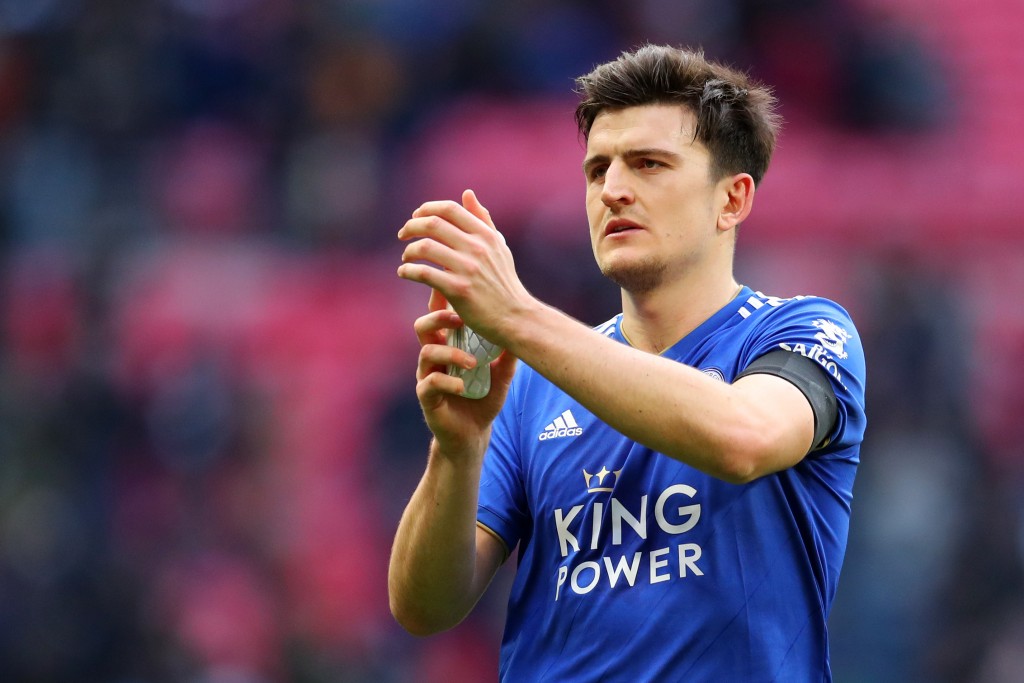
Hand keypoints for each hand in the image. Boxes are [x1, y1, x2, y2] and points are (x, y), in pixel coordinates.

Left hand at [397, 189, 532, 343]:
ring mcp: (467, 268)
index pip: (450, 209)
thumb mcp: (498, 247)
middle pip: (433, 224)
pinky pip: (423, 273)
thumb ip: (482, 220)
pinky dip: (408, 271)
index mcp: (485, 235)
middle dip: (411, 227)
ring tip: (405, 258)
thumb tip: (467, 194)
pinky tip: (404, 273)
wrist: (514, 316)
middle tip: (402, 235)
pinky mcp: (458, 290)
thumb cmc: (504, 282)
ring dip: (408, 251)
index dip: (427, 209)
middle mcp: (477, 248)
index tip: (415, 217)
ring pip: (425, 247)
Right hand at [412, 287, 516, 459]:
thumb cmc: (484, 400)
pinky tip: (463, 387)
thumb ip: (508, 354)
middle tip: (461, 321)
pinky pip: (429, 384)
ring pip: (426, 353)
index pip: (440, 317)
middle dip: (439, 318)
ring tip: (473, 363)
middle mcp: (433, 357)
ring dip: (450, 354)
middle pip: (423, 326)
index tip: (455, 286)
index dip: (442, 300)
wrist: (474, 434)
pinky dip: (448, 382)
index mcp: (448, 346)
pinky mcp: (427, 398)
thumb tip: (526, 328)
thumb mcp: (501, 375)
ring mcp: (427, 376)